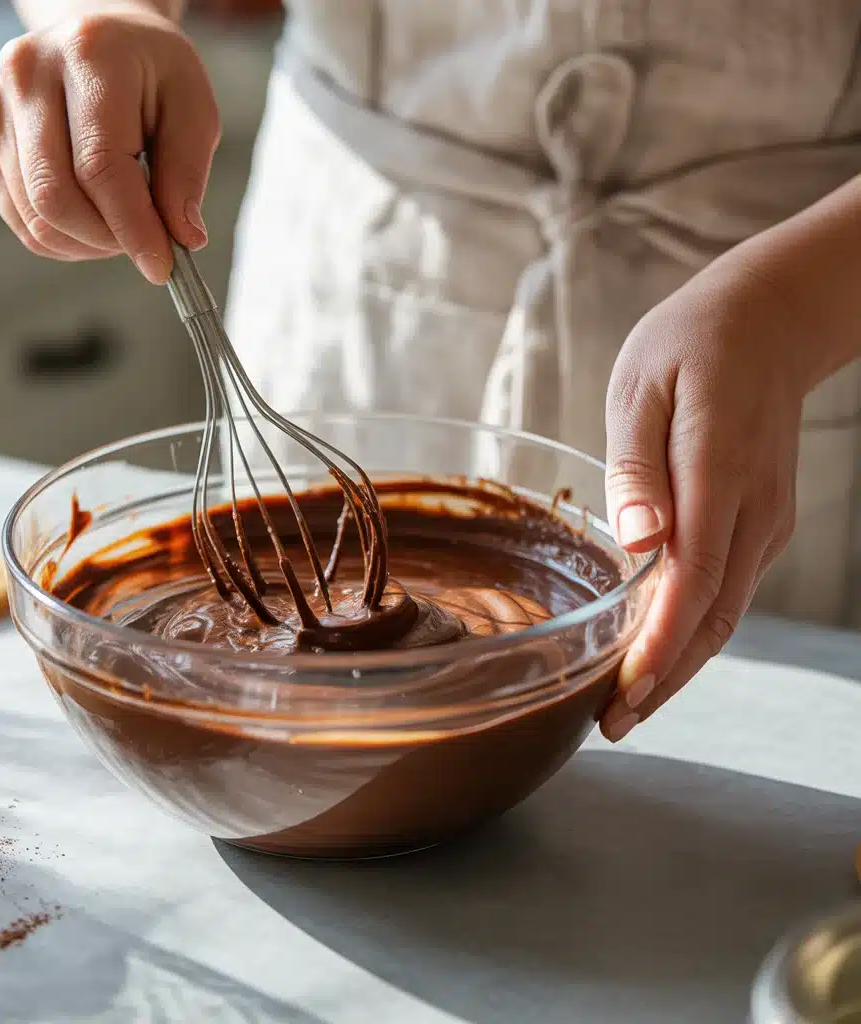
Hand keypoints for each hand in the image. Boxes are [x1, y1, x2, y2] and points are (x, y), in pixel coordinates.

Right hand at [0, 4, 219, 283]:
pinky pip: (21, 220)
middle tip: (147, 245)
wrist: (104, 41)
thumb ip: (187, 174)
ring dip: (87, 244)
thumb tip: (183, 238)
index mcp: (88, 55)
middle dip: (107, 240)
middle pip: (55, 195)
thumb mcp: (193, 110)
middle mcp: (28, 74)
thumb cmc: (153, 75)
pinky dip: (63, 240)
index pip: (100, 165)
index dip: (132, 227)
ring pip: (35, 216)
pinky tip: (94, 224)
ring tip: (124, 227)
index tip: (163, 267)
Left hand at [600, 257, 806, 740]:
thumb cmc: (691, 345)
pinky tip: (659, 650)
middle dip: (664, 676)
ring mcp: (766, 518)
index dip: (660, 644)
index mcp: (718, 471)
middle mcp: (754, 508)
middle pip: (713, 613)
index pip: (692, 578)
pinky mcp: (762, 520)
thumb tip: (637, 542)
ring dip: (681, 663)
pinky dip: (695, 629)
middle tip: (613, 725)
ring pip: (725, 610)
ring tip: (629, 705)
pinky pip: (728, 587)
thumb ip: (637, 467)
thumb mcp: (643, 387)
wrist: (770, 321)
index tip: (625, 693)